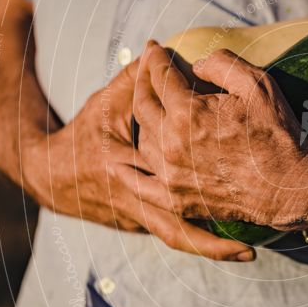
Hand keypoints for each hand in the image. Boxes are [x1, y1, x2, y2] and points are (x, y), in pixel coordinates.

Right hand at [21, 58, 255, 261]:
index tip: (243, 155)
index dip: (207, 157)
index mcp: (126, 163)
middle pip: (178, 223)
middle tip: (255, 242)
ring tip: (247, 254)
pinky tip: (231, 246)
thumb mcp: (106, 102)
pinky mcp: (138, 223)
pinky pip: (173, 233)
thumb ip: (136, 80)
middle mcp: (133, 196)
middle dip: (215, 238)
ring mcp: (135, 214)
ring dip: (211, 246)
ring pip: (177, 234)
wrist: (52, 175)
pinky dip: (199, 240)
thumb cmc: (84, 132)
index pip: (173, 168)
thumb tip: (159, 51)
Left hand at [132, 41, 307, 229]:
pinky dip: (127, 171)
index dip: (155, 57)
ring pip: (140, 140)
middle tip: (147, 69)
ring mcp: (171, 174)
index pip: (160, 77)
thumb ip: (222, 64)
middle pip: (143, 105)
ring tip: (146, 106)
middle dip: (142, 82)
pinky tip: (118, 161)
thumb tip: (196, 64)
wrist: (290, 189)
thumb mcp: (258, 86)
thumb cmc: (279, 136)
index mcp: (188, 113)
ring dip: (140, 119)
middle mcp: (172, 144)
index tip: (153, 46)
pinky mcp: (177, 198)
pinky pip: (141, 184)